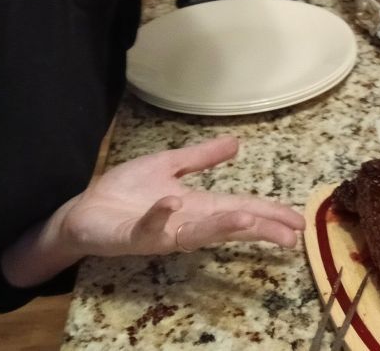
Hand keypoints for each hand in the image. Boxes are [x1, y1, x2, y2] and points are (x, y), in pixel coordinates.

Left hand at [60, 136, 304, 256]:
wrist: (82, 209)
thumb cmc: (126, 192)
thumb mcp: (170, 165)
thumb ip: (202, 158)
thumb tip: (238, 143)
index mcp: (197, 206)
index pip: (240, 208)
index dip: (268, 214)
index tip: (297, 222)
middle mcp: (185, 223)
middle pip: (229, 226)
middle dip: (258, 229)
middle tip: (289, 236)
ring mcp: (161, 232)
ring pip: (196, 233)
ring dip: (221, 227)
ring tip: (247, 220)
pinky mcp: (132, 235)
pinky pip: (149, 228)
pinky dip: (161, 217)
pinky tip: (174, 203)